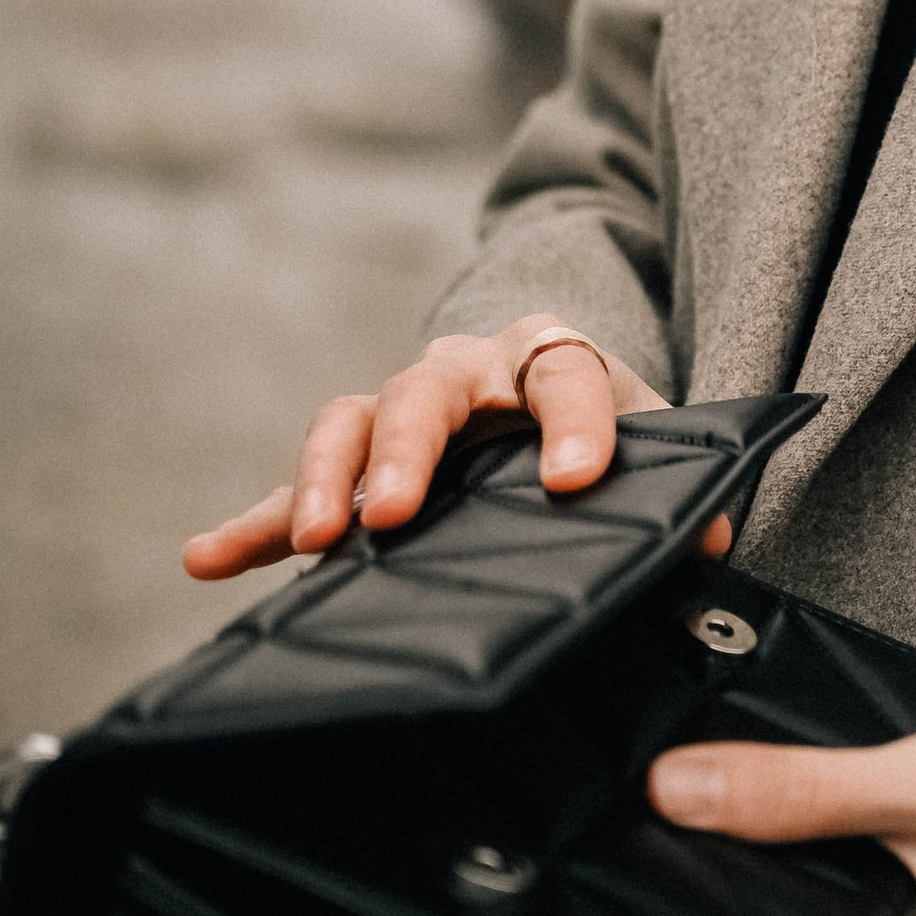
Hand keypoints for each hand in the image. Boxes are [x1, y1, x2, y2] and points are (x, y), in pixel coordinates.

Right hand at [182, 314, 674, 577]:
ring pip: (351, 423)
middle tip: (394, 513)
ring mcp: (401, 410)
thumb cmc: (605, 426)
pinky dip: (250, 524)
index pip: (566, 374)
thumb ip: (683, 491)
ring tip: (308, 539)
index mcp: (550, 356)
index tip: (575, 478)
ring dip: (323, 480)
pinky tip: (204, 560)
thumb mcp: (652, 444)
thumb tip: (710, 540)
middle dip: (407, 452)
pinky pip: (294, 490)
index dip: (575, 422)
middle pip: (427, 393)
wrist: (555, 384)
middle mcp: (465, 370)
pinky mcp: (357, 464)